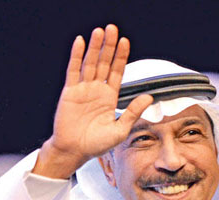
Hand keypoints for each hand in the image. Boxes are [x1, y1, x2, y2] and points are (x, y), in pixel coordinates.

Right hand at [33, 24, 152, 178]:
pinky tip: (80, 42)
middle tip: (113, 29)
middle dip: (108, 46)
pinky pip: (73, 71)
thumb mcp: (120, 130)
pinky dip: (77, 56)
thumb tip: (149, 97)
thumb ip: (132, 112)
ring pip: (90, 64)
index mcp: (109, 97)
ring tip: (100, 31)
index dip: (120, 57)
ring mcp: (82, 90)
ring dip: (95, 47)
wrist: (75, 151)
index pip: (116, 72)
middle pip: (104, 63)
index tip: (125, 41)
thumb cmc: (97, 145)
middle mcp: (96, 90)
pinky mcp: (69, 92)